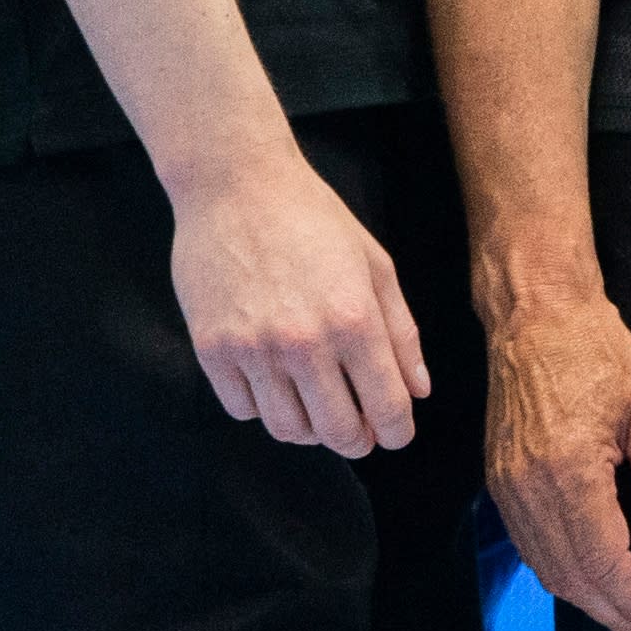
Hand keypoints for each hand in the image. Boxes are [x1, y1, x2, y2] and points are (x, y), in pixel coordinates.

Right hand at [170, 145, 433, 458]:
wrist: (238, 189)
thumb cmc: (315, 220)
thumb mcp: (375, 266)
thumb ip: (401, 332)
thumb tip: (418, 390)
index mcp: (354, 318)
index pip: (385, 404)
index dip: (397, 430)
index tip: (397, 435)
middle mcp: (304, 342)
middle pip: (335, 430)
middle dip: (356, 441)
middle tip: (362, 436)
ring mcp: (253, 350)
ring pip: (286, 428)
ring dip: (310, 431)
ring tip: (321, 412)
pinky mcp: (212, 352)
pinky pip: (243, 410)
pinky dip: (265, 410)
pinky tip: (278, 388)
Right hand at [482, 272, 630, 630]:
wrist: (537, 316)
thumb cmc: (599, 352)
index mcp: (569, 472)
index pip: (602, 561)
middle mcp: (529, 489)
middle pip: (569, 576)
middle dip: (612, 610)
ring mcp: (507, 488)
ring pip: (545, 566)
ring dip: (585, 597)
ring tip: (627, 608)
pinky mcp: (498, 481)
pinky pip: (528, 544)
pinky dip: (559, 570)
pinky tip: (588, 574)